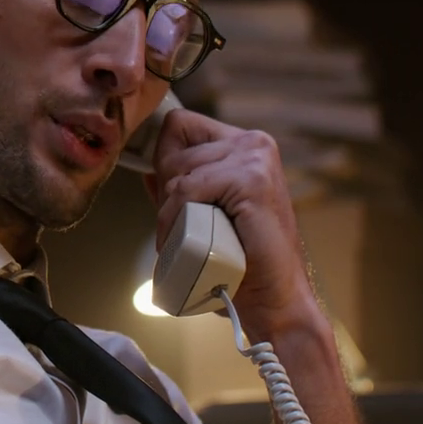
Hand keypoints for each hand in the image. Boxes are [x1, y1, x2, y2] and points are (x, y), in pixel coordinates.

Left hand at [144, 106, 320, 336]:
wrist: (274, 298)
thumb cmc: (242, 261)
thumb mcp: (207, 216)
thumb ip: (183, 191)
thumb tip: (148, 173)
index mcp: (245, 145)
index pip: (180, 125)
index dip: (165, 158)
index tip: (170, 197)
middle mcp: (253, 143)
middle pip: (173, 146)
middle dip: (167, 190)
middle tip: (178, 226)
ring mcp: (254, 157)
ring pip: (177, 169)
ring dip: (169, 209)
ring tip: (182, 238)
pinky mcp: (251, 179)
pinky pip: (187, 190)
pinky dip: (174, 218)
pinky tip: (182, 241)